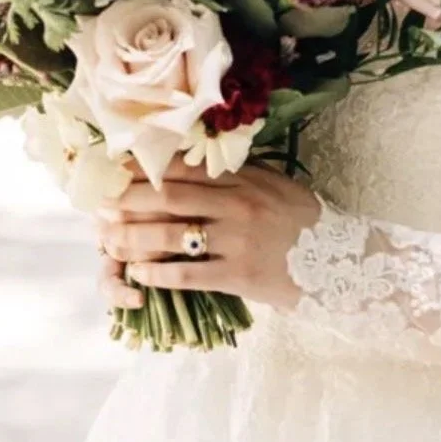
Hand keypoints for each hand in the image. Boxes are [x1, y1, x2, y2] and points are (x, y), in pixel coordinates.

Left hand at [94, 151, 323, 313]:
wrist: (342, 260)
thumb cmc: (303, 221)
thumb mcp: (273, 185)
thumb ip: (236, 175)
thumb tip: (192, 165)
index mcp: (243, 179)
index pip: (183, 172)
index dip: (145, 172)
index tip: (115, 172)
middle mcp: (236, 205)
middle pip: (169, 198)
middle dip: (129, 201)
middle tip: (98, 204)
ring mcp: (237, 240)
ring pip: (173, 236)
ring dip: (134, 238)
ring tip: (108, 240)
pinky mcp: (240, 276)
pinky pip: (191, 274)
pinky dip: (160, 274)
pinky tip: (138, 275)